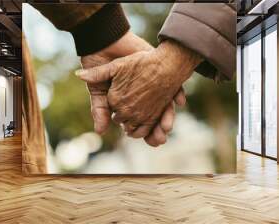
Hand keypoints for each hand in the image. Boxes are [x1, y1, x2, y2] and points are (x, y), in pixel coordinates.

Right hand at [77, 39, 202, 144]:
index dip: (141, 133)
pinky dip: (178, 95)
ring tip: (167, 127)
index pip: (137, 123)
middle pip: (153, 119)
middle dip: (157, 131)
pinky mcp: (160, 72)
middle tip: (160, 140)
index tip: (148, 141)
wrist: (107, 43)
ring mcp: (153, 86)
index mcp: (128, 103)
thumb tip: (100, 132)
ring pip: (165, 107)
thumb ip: (99, 109)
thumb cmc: (100, 65)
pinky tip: (179, 101)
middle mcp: (143, 97)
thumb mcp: (98, 89)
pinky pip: (175, 87)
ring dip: (168, 118)